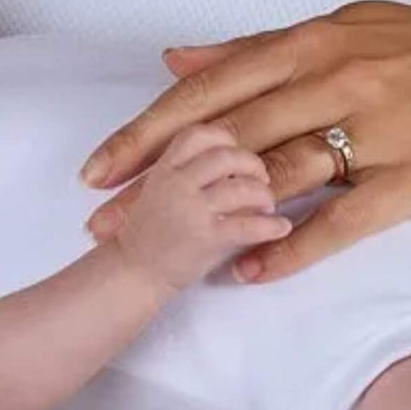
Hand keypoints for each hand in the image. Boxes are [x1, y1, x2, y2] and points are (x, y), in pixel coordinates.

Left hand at [83, 0, 410, 280]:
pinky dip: (293, 245)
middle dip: (158, 184)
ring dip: (213, 217)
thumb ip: (252, 47)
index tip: (97, 168)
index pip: (209, 91)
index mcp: (310, 43)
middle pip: (228, 137)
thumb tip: (173, 57)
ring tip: (164, 253)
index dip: (147, 131)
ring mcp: (379, 127)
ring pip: (277, 175)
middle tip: (105, 224)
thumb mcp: (336, 28)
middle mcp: (335, 79)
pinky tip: (251, 271)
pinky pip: (345, 217)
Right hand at [110, 124, 291, 292]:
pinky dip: (271, 226)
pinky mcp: (205, 238)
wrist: (131, 274)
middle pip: (226, 156)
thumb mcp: (157, 192)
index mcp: (164, 170)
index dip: (224, 138)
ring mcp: (191, 210)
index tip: (236, 149)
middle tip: (261, 177)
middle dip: (251, 165)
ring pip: (241, 188)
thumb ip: (187, 174)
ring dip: (263, 195)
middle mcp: (176, 184)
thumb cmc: (146, 238)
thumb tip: (229, 164)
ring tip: (267, 205)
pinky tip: (279, 227)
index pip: (198, 135)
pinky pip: (248, 226)